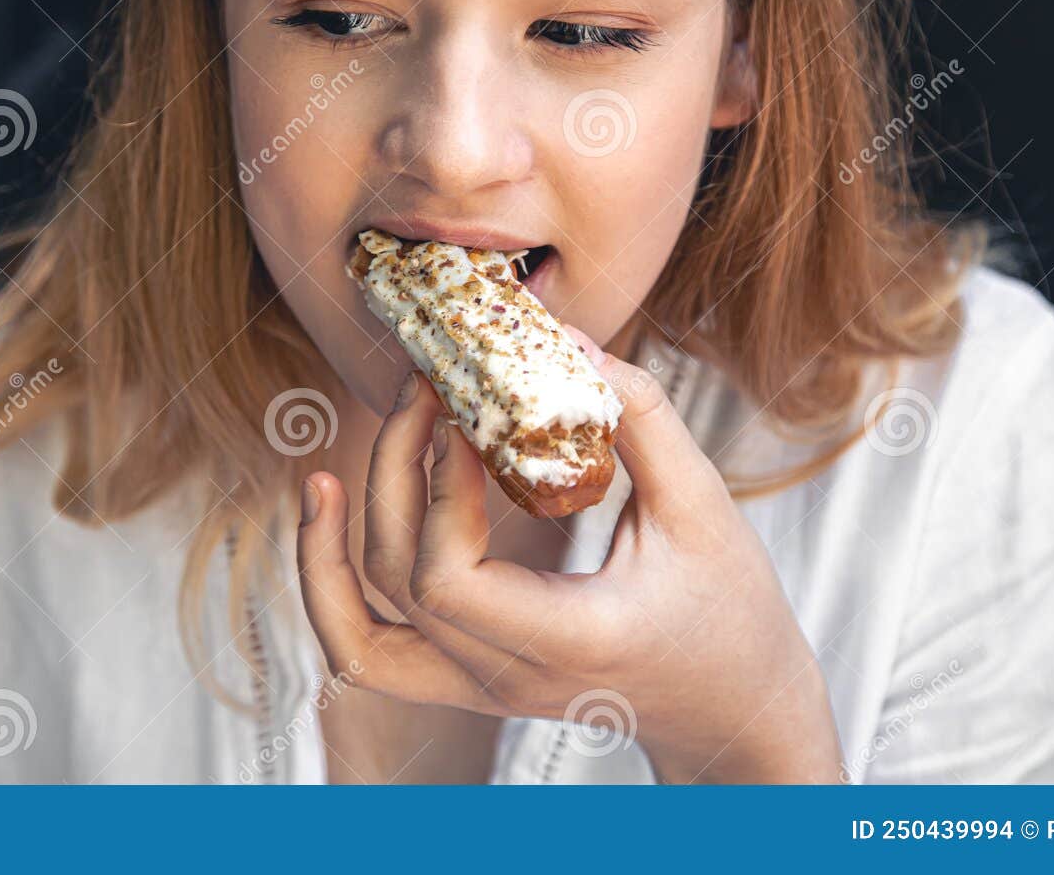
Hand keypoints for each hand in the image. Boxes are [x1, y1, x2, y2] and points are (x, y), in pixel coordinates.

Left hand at [295, 330, 844, 783]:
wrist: (734, 714)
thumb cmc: (732, 614)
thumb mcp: (705, 508)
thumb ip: (641, 419)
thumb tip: (569, 339)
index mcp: (568, 640)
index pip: (447, 580)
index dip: (437, 488)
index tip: (466, 413)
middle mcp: (509, 677)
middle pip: (398, 582)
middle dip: (391, 471)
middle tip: (421, 389)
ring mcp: (480, 689)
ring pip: (357, 639)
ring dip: (327, 552)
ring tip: (320, 477)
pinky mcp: (468, 680)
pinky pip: (370, 654)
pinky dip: (332, 594)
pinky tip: (332, 526)